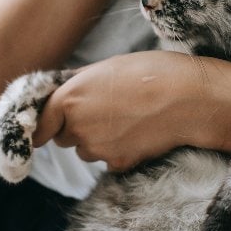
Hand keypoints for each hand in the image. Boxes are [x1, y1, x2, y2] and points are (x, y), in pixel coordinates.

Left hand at [32, 51, 204, 170]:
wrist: (190, 99)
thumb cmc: (151, 73)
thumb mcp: (107, 67)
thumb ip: (79, 83)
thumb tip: (62, 91)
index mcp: (70, 98)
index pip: (40, 124)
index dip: (44, 124)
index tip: (47, 125)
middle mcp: (78, 127)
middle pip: (63, 137)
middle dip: (75, 127)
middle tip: (104, 108)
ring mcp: (98, 149)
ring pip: (86, 149)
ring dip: (97, 138)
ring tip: (126, 117)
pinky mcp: (118, 163)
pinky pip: (108, 159)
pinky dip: (118, 149)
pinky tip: (138, 131)